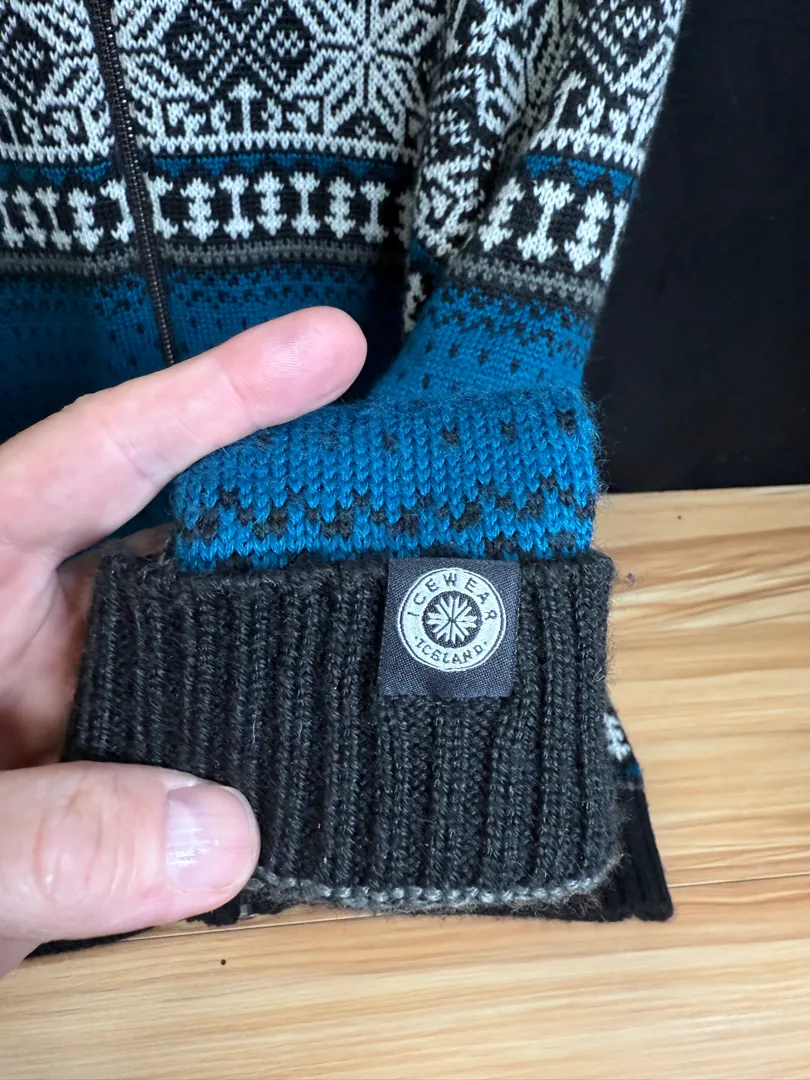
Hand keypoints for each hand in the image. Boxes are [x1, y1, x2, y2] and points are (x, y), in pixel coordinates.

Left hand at [0, 308, 365, 974]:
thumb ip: (47, 834)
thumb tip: (217, 833)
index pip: (104, 453)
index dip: (219, 391)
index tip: (329, 347)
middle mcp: (35, 620)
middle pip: (181, 535)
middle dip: (289, 507)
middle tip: (410, 485)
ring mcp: (81, 689)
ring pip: (211, 637)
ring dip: (291, 631)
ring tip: (404, 610)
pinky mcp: (114, 757)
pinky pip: (210, 723)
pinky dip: (268, 726)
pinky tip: (335, 731)